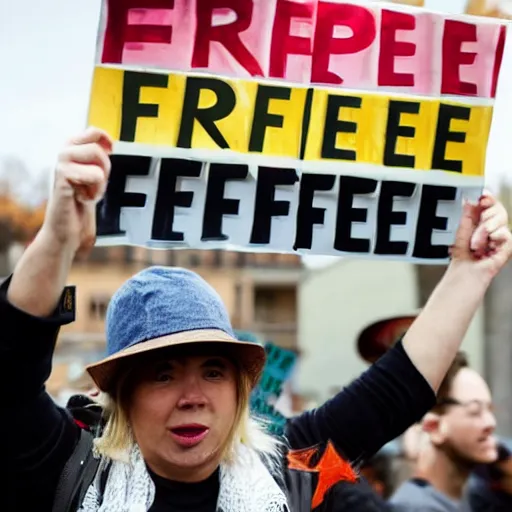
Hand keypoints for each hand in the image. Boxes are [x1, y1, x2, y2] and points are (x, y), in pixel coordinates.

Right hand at [40, 127, 112, 255]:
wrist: (67, 230)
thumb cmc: (79, 205)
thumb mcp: (92, 177)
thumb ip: (97, 159)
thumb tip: (109, 143)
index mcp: (71, 150)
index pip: (93, 132)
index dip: (106, 140)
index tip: (111, 152)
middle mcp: (64, 153)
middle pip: (99, 148)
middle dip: (105, 169)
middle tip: (94, 185)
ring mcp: (61, 164)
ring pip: (99, 159)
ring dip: (100, 182)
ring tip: (88, 192)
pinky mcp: (62, 177)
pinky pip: (95, 175)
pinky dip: (95, 191)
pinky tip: (82, 198)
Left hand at [449, 191, 511, 279]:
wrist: (465, 271)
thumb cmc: (462, 256)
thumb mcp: (461, 230)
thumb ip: (467, 214)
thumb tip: (469, 199)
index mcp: (481, 222)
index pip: (490, 205)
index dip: (488, 198)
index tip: (483, 195)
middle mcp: (492, 228)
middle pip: (499, 209)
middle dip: (487, 214)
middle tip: (479, 222)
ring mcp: (500, 237)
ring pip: (502, 220)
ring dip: (485, 230)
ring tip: (476, 242)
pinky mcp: (507, 246)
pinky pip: (506, 234)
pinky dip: (495, 238)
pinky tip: (489, 246)